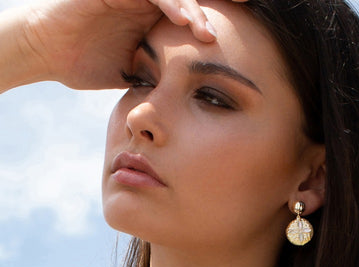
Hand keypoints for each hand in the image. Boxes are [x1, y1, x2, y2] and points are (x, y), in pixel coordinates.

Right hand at [18, 0, 245, 89]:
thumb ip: (159, 76)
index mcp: (155, 20)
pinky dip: (170, 3)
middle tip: (248, 19)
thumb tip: (183, 100)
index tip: (243, 43)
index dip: (215, 26)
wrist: (46, 51)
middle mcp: (147, 1)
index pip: (193, 16)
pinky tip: (187, 21)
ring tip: (209, 34)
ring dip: (196, 11)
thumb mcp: (135, 73)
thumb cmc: (89, 63)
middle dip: (219, 8)